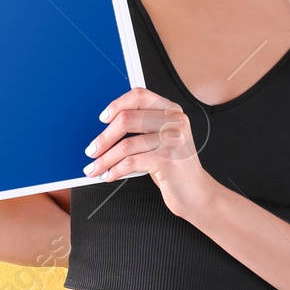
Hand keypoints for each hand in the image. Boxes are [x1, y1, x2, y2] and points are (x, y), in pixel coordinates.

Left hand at [83, 88, 220, 219]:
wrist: (197, 194)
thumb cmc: (174, 167)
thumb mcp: (162, 141)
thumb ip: (142, 128)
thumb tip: (106, 129)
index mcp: (172, 111)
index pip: (139, 96)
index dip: (117, 104)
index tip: (102, 118)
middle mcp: (174, 122)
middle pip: (127, 119)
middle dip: (104, 138)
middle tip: (91, 150)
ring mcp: (172, 141)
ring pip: (125, 145)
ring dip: (105, 159)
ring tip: (95, 168)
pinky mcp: (167, 161)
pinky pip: (131, 162)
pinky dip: (115, 170)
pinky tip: (109, 175)